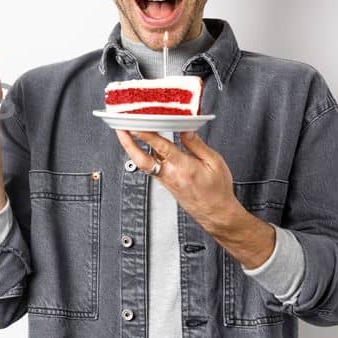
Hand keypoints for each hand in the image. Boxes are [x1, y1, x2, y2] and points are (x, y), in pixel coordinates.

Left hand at [115, 129, 241, 231]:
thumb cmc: (217, 190)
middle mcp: (170, 175)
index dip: (147, 135)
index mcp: (184, 167)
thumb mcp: (214, 162)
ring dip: (133, 147)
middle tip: (120, 128)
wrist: (215, 213)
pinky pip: (150, 166)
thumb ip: (196, 144)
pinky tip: (142, 145)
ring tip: (127, 131)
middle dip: (128, 143)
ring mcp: (165, 180)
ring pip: (144, 162)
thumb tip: (185, 128)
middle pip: (142, 159)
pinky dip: (143, 154)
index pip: (161, 147)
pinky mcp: (164, 183)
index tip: (136, 124)